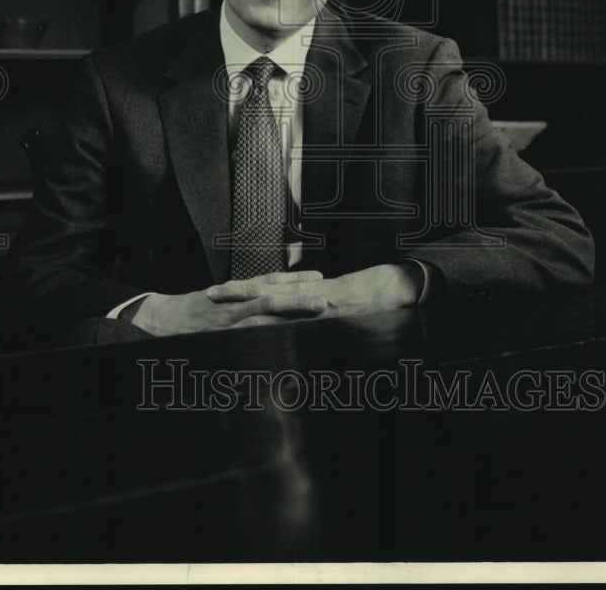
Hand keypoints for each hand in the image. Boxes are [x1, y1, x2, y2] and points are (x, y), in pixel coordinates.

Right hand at [128, 270, 327, 336]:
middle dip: (302, 294)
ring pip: (268, 308)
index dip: (295, 280)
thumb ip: (240, 304)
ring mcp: (231, 314)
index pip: (270, 282)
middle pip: (275, 292)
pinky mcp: (223, 329)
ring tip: (318, 307)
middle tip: (328, 294)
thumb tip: (266, 311)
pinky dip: (269, 330)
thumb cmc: (190, 312)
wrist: (160, 317)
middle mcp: (237, 299)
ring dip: (295, 308)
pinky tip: (287, 332)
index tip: (318, 277)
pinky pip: (249, 328)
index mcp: (237, 291)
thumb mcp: (217, 303)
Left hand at [205, 262, 423, 326]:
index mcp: (308, 288)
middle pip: (264, 288)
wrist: (397, 287)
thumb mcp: (338, 299)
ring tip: (224, 305)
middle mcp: (308, 291)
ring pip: (276, 298)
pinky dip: (282, 315)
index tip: (220, 290)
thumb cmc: (370, 294)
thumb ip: (317, 307)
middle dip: (236, 292)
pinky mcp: (329, 310)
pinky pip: (301, 312)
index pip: (269, 285)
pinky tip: (261, 317)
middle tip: (208, 294)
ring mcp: (317, 300)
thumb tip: (299, 320)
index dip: (244, 288)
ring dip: (249, 302)